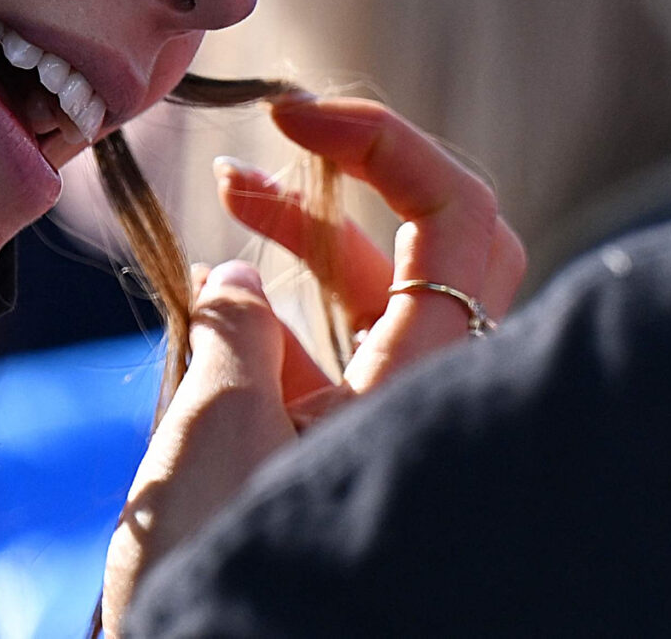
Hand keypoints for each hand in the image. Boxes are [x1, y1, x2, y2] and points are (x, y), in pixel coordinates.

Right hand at [101, 97, 525, 633]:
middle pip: (427, 252)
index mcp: (419, 386)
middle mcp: (421, 404)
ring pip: (373, 306)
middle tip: (266, 145)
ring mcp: (382, 432)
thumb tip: (236, 283)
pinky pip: (332, 362)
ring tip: (220, 209)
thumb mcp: (219, 423)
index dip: (384, 144)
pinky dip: (279, 315)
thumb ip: (236, 326)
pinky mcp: (336, 458)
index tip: (291, 113)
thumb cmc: (216, 557)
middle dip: (344, 186)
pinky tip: (213, 307)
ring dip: (301, 244)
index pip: (457, 221)